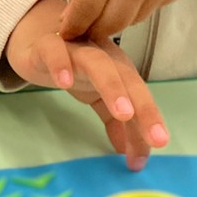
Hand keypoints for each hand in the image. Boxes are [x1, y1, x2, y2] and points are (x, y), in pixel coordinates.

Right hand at [5, 0, 168, 168]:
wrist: (36, 38)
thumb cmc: (74, 68)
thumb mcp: (98, 98)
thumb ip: (118, 124)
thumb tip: (135, 158)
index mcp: (118, 67)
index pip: (138, 92)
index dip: (151, 116)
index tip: (160, 143)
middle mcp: (103, 54)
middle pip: (126, 77)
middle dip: (142, 106)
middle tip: (154, 138)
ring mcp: (76, 48)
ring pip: (97, 63)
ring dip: (112, 86)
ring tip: (122, 113)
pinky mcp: (47, 45)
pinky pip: (55, 51)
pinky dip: (61, 64)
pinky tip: (63, 83)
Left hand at [60, 0, 196, 43]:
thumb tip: (72, 18)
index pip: (85, 10)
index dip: (72, 26)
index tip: (66, 33)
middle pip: (109, 25)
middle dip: (92, 30)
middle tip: (84, 27)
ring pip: (129, 22)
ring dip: (114, 19)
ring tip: (107, 7)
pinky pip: (148, 10)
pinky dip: (135, 8)